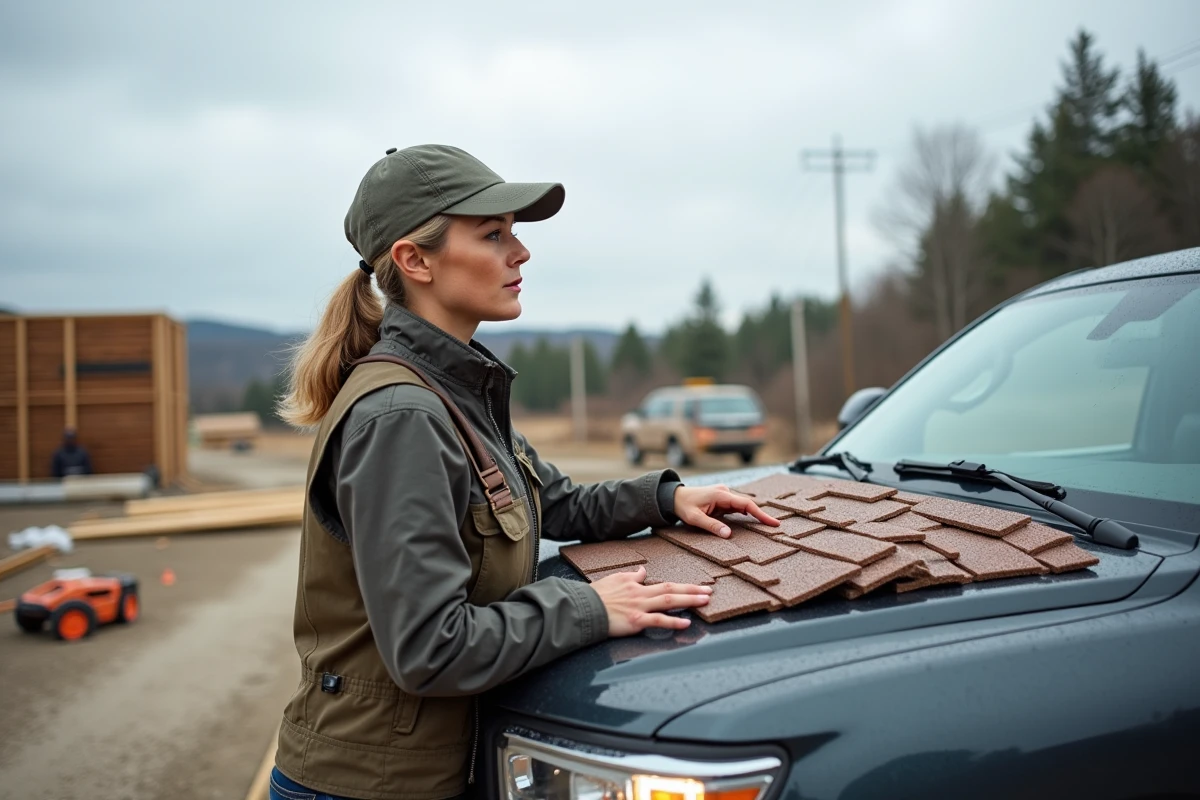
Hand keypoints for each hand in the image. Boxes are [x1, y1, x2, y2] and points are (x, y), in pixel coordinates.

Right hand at [590, 566, 711, 634]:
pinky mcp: (635, 621)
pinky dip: (673, 621)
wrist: (583, 608)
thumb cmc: (596, 595)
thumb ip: (631, 576)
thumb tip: (642, 572)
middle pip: (671, 590)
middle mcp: (641, 594)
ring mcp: (639, 607)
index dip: (682, 586)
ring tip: (705, 601)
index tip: (697, 586)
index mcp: (636, 585)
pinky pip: (658, 621)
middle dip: (692, 590)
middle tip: (709, 591)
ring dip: (688, 600)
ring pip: (668, 601)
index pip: (664, 584)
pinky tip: (686, 622)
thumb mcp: (614, 579)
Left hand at [672, 484, 778, 537]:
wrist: (673, 496)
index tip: (772, 523)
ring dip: (753, 515)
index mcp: (721, 495)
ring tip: (767, 526)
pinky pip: (736, 508)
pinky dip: (745, 514)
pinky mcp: (721, 500)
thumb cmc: (683, 506)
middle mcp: (725, 493)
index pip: (746, 505)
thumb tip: (728, 534)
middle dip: (761, 515)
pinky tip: (752, 522)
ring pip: (742, 506)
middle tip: (775, 526)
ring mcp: (723, 495)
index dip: (760, 514)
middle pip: (747, 505)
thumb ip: (711, 525)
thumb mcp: (695, 518)